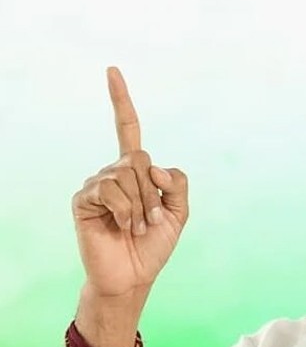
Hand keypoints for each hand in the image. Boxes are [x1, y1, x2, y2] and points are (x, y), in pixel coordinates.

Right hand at [72, 67, 188, 297]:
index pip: (127, 129)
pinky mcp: (84, 200)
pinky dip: (126, 211)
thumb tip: (152, 166)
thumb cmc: (153, 244)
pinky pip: (111, 189)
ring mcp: (97, 185)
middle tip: (152, 220)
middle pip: (140, 158)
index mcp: (136, 171)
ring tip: (138, 227)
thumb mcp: (180, 213)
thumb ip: (177, 184)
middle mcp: (113, 172)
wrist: (134, 275)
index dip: (121, 101)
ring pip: (128, 174)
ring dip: (142, 206)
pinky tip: (123, 227)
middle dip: (154, 193)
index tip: (112, 71)